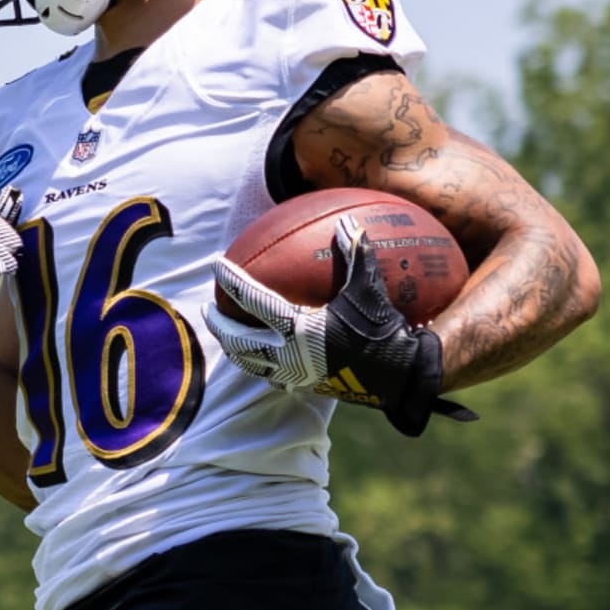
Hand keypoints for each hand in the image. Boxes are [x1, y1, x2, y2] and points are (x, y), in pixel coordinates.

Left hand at [203, 214, 474, 435]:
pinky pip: (273, 376)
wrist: (401, 377)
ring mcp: (296, 375)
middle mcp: (290, 356)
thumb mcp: (368, 289)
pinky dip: (259, 364)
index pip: (253, 301)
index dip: (232, 282)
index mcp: (297, 330)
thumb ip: (355, 255)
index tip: (216, 266)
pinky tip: (262, 356)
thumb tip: (346, 222)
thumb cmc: (383, 331)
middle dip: (220, 326)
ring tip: (225, 336)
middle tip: (208, 309)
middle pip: (239, 342)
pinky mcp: (306, 387)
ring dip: (234, 348)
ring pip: (251, 364)